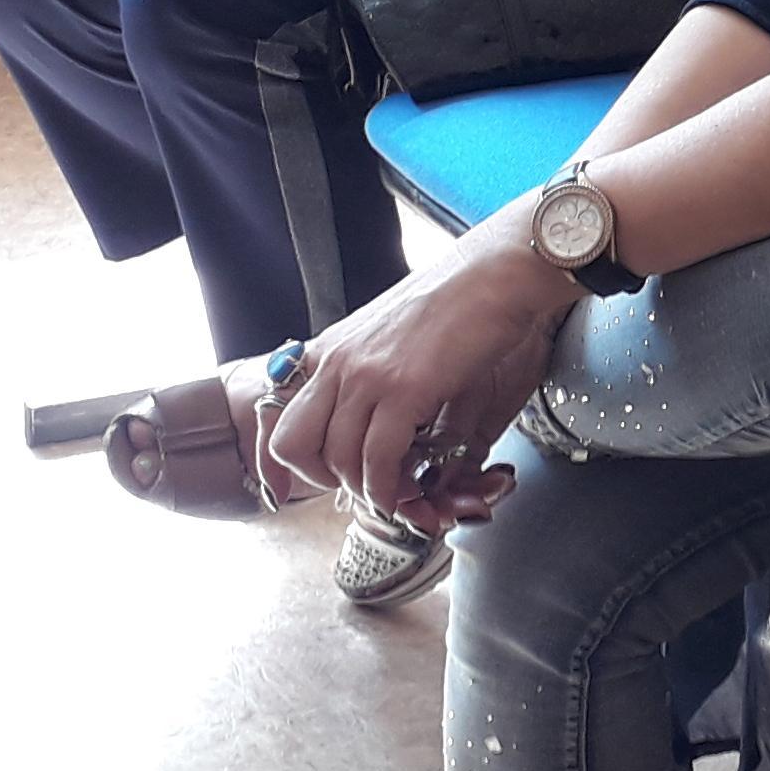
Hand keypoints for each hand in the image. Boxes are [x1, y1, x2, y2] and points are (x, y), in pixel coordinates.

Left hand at [262, 224, 577, 530]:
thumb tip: (368, 426)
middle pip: (292, 445)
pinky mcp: (403, 389)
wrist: (494, 277)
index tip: (290, 488)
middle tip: (359, 485)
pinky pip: (378, 460)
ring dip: (367, 490)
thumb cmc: (455, 305)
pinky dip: (388, 489)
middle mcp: (335, 363)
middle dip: (321, 480)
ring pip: (338, 460)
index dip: (276, 462)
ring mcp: (365, 375)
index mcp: (328, 351)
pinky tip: (406, 492)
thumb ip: (367, 376)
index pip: (276, 417)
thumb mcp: (389, 338)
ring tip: (395, 493)